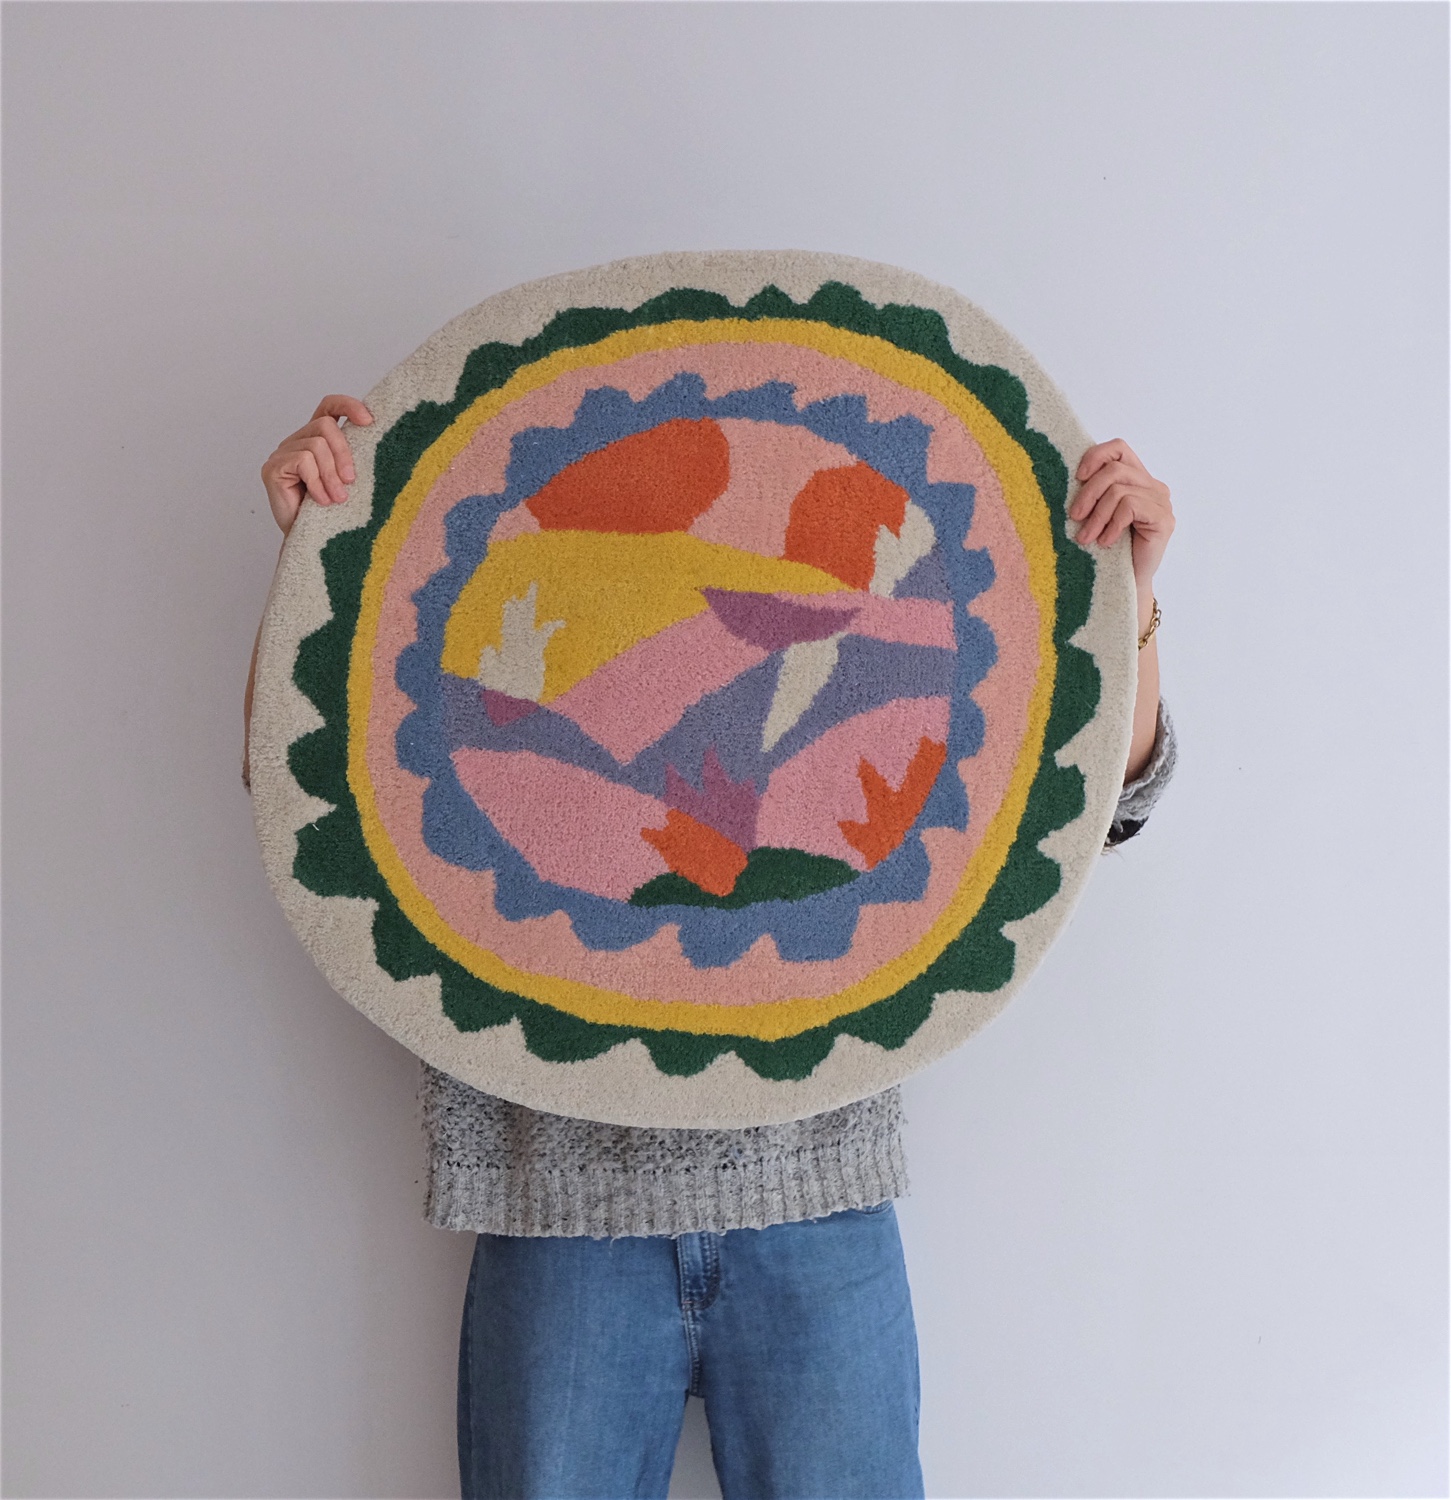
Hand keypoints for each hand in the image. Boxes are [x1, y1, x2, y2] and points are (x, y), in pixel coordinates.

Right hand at [260, 395, 373, 534]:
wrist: (311, 542)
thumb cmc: (332, 513)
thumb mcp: (348, 480)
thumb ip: (352, 459)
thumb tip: (376, 438)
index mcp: (317, 439)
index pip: (329, 406)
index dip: (348, 405)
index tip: (369, 421)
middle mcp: (298, 440)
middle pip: (324, 426)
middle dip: (343, 453)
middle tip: (351, 481)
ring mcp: (282, 453)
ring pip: (315, 446)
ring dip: (331, 475)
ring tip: (338, 498)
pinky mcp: (273, 468)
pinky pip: (302, 462)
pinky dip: (317, 483)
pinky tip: (321, 501)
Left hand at [1069, 439, 1174, 600]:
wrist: (1124, 583)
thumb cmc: (1107, 550)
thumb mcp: (1095, 514)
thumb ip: (1092, 492)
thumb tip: (1067, 474)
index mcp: (1137, 479)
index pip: (1118, 448)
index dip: (1096, 456)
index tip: (1076, 478)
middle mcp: (1153, 486)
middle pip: (1115, 470)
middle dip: (1088, 493)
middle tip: (1074, 517)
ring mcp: (1162, 502)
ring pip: (1119, 491)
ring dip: (1097, 516)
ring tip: (1086, 537)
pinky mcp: (1164, 519)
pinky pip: (1130, 508)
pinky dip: (1112, 525)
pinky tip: (1105, 542)